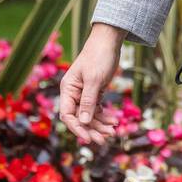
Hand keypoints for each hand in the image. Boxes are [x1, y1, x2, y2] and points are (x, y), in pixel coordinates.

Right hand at [58, 23, 123, 144]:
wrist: (108, 42)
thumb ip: (88, 101)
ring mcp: (84, 93)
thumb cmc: (99, 57)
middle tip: (105, 139)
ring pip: (89, 115)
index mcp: (68, 89)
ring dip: (100, 124)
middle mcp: (73, 93)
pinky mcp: (94, 92)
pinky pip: (97, 109)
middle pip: (80, 118)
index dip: (77, 128)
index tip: (88, 138)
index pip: (67, 115)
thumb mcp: (94, 79)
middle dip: (92, 129)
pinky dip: (104, 115)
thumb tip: (83, 122)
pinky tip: (114, 121)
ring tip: (113, 131)